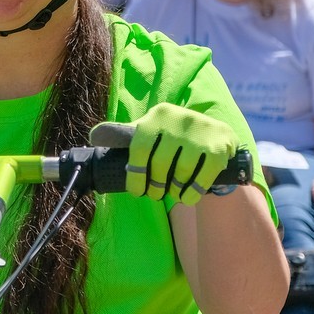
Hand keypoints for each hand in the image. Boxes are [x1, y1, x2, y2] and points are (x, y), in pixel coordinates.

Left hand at [119, 102, 239, 205]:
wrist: (217, 134)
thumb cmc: (173, 137)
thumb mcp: (150, 130)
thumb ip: (124, 135)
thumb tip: (94, 137)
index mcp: (158, 115)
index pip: (139, 148)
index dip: (135, 174)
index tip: (136, 191)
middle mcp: (179, 119)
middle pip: (160, 163)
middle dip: (155, 185)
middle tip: (155, 194)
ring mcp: (201, 132)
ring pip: (181, 171)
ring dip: (174, 189)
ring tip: (172, 194)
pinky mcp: (219, 146)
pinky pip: (203, 176)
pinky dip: (193, 191)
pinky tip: (188, 197)